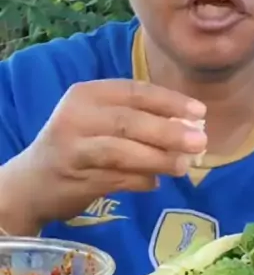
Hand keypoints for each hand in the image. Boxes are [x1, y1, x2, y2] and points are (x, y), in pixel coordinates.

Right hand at [0, 79, 206, 230]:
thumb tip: (189, 127)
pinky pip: (116, 178)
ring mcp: (73, 148)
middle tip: (199, 141)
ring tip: (183, 165)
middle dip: (169, 131)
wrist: (33, 182)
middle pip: (130, 121)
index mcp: (87, 94)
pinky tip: (155, 183)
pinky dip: (140, 180)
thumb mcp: (100, 120)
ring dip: (158, 159)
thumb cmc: (79, 145)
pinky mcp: (74, 178)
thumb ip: (138, 119)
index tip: (200, 112)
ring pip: (122, 151)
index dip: (170, 101)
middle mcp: (77, 117)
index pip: (135, 91)